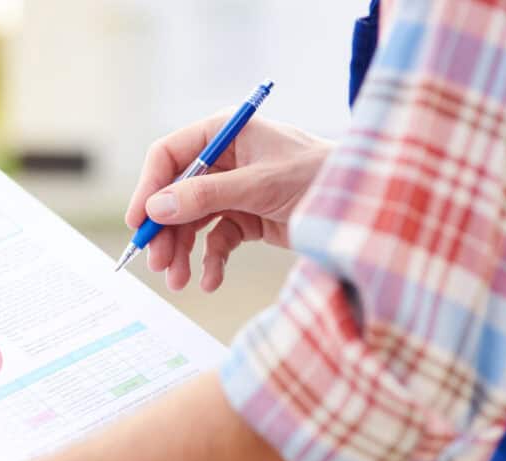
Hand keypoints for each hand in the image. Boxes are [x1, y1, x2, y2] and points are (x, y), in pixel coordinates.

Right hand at [125, 115, 332, 291]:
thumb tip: (157, 208)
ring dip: (183, 253)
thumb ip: (206, 196)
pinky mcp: (246, 218)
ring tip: (180, 281)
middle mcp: (224, 161)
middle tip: (158, 265)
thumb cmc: (320, 177)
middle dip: (166, 232)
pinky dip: (211, 262)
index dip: (148, 189)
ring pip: (192, 223)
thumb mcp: (259, 185)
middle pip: (175, 196)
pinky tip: (211, 280)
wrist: (367, 204)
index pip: (169, 156)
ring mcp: (233, 191)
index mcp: (224, 134)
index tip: (138, 223)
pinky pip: (216, 240)